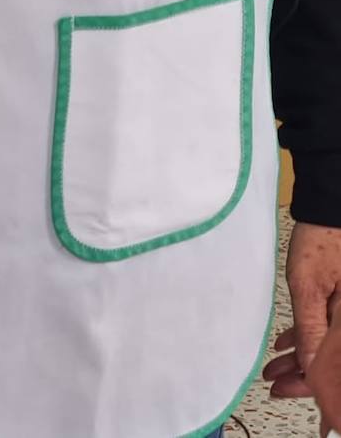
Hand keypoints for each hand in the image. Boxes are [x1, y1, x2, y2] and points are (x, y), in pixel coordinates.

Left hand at [265, 223, 340, 430]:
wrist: (334, 207)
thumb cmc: (324, 239)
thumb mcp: (309, 286)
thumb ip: (312, 329)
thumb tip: (309, 366)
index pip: (339, 366)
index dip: (322, 388)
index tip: (303, 401)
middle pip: (337, 358)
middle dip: (308, 376)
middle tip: (276, 385)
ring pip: (332, 345)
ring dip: (305, 358)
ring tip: (273, 369)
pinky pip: (332, 328)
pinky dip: (310, 337)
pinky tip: (287, 345)